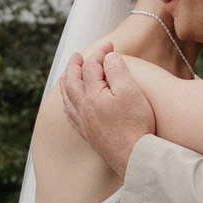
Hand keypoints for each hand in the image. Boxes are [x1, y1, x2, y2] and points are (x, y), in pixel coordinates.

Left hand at [60, 47, 158, 174]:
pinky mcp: (88, 135)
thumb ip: (117, 70)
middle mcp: (82, 108)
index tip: (110, 45)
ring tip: (68, 75)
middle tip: (77, 55)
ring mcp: (83, 123)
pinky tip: (70, 104)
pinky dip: (68, 103)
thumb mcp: (130, 90)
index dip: (100, 53)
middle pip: (71, 81)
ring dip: (66, 83)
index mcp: (91, 94)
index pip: (91, 67)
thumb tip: (108, 57)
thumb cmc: (135, 124)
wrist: (134, 157)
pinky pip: (70, 114)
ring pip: (67, 98)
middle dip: (74, 65)